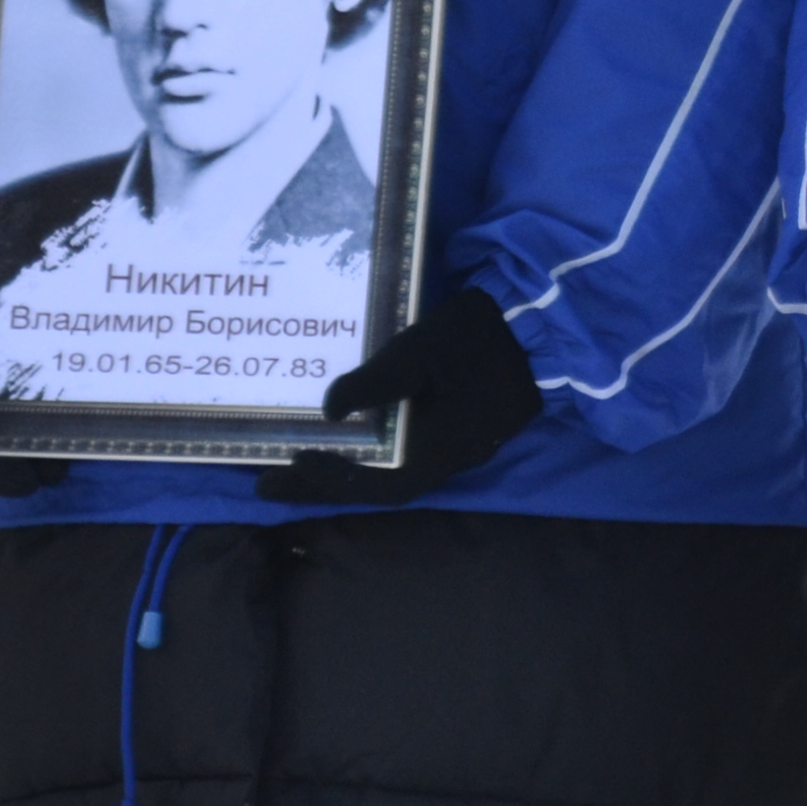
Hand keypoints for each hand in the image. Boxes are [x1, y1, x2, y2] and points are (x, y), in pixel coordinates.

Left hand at [275, 287, 541, 503]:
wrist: (536, 319)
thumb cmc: (476, 336)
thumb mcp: (418, 352)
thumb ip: (373, 384)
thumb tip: (328, 412)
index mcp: (436, 451)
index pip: (371, 486)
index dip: (322, 486)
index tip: (275, 478)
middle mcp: (445, 459)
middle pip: (376, 483)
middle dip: (323, 482)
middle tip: (270, 478)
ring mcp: (456, 445)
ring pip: (391, 468)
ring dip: (345, 467)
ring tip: (299, 457)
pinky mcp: (460, 425)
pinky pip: (405, 450)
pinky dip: (370, 449)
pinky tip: (350, 433)